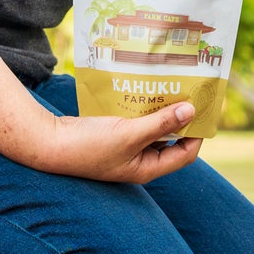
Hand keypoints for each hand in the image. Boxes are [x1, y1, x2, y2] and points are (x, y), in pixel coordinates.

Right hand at [30, 103, 203, 182]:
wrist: (49, 143)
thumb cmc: (89, 146)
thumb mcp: (129, 134)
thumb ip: (160, 123)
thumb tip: (190, 111)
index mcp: (147, 168)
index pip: (185, 154)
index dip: (197, 133)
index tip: (204, 109)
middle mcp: (140, 160)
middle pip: (170, 139)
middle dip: (180, 117)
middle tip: (190, 93)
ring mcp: (126, 148)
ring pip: (153, 127)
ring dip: (161, 109)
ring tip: (171, 86)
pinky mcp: (114, 135)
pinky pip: (136, 120)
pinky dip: (143, 107)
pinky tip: (145, 89)